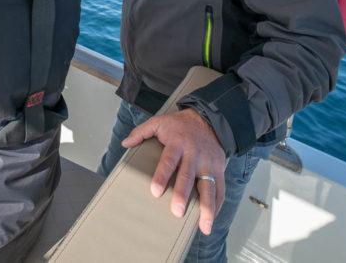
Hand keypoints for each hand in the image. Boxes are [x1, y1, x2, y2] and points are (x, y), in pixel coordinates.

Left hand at [122, 108, 225, 234]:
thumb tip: (125, 143)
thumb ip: (141, 132)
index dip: (161, 176)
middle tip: (177, 211)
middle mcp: (194, 154)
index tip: (155, 192)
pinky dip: (217, 205)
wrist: (207, 119)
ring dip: (207, 208)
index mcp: (178, 144)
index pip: (168, 161)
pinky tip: (212, 219)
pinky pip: (220, 189)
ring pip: (209, 187)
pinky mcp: (219, 169)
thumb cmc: (180, 125)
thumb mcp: (159, 122)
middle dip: (182, 195)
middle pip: (187, 177)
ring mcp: (208, 163)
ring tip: (203, 226)